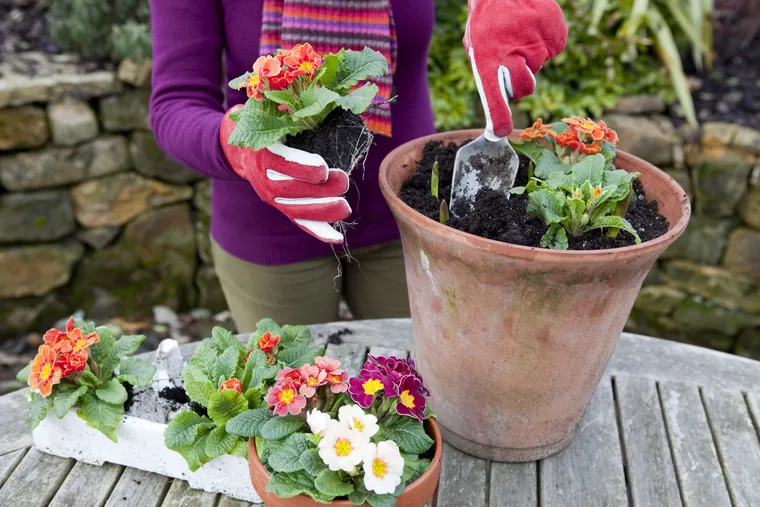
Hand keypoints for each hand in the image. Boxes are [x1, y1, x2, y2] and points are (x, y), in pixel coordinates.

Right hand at [220, 105, 350, 243]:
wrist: (237, 147)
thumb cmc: (259, 120)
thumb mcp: (264, 106)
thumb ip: (282, 103)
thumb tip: (308, 90)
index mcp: (261, 152)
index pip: (281, 163)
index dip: (302, 167)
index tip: (323, 168)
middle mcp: (264, 178)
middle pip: (291, 190)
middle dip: (319, 190)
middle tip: (344, 182)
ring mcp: (272, 196)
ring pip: (297, 210)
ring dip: (322, 212)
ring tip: (346, 208)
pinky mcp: (281, 206)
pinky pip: (299, 222)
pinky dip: (318, 231)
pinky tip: (336, 239)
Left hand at [464, 0, 567, 137]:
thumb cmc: (488, 20)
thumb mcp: (478, 45)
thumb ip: (490, 70)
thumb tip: (505, 95)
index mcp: (488, 60)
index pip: (494, 98)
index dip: (499, 118)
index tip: (501, 132)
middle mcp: (514, 55)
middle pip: (525, 88)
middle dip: (522, 84)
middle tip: (515, 65)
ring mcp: (537, 45)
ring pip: (538, 66)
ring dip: (531, 56)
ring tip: (520, 34)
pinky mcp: (555, 35)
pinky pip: (553, 50)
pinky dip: (545, 43)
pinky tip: (533, 28)